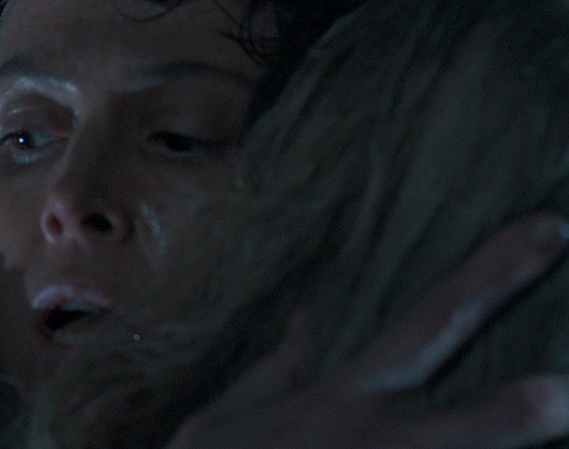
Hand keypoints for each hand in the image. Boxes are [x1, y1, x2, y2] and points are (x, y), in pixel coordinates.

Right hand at [166, 214, 568, 448]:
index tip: (550, 230)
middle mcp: (375, 438)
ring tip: (564, 414)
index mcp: (344, 396)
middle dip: (526, 402)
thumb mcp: (230, 412)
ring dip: (506, 443)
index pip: (427, 321)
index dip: (491, 275)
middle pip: (470, 418)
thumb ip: (279, 364)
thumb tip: (306, 312)